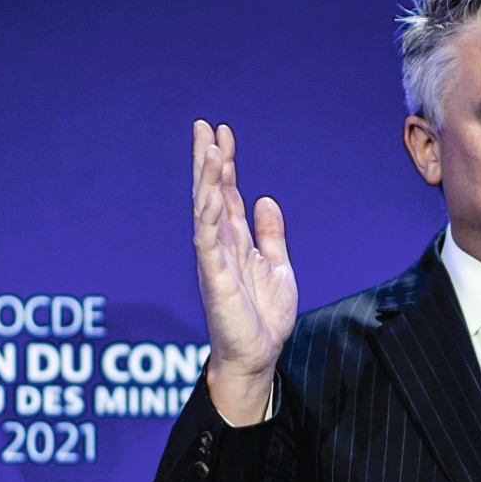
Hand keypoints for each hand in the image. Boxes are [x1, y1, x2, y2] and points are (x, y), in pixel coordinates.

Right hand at [192, 120, 296, 424]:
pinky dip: (207, 217)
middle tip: (203, 126)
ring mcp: (215, 260)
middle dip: (207, 160)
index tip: (223, 131)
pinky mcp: (216, 279)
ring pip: (205, 211)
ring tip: (206, 148)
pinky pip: (208, 243)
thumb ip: (270, 234)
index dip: (225, 163)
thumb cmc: (264, 317)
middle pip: (210, 193)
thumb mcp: (277, 267)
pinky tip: (209, 194)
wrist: (258, 356)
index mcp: (236, 240)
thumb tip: (265, 199)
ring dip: (205, 180)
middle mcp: (221, 244)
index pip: (227, 193)